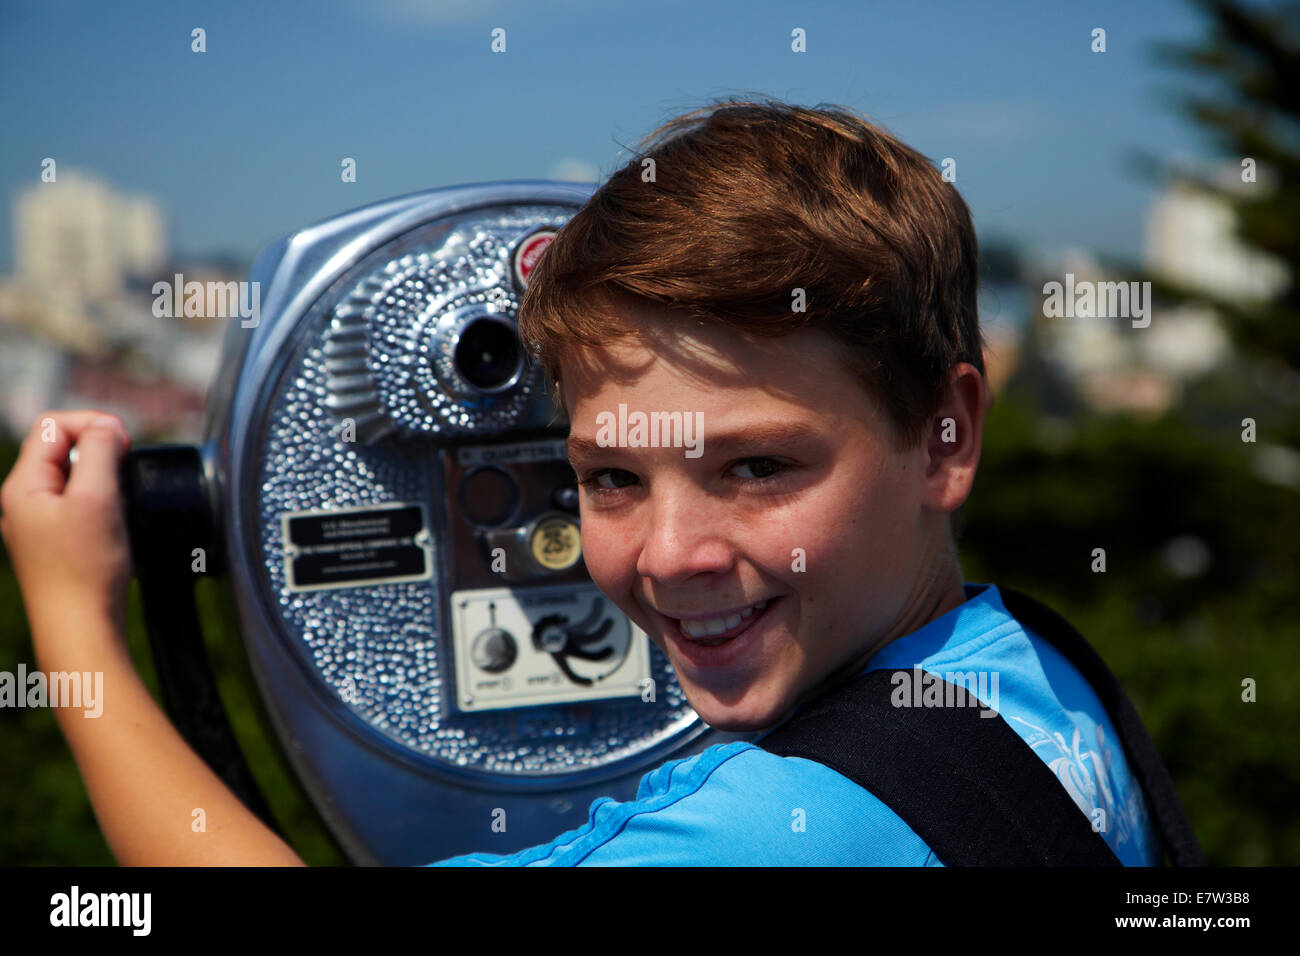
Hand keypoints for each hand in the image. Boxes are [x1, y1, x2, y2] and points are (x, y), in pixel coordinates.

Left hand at [0, 410, 133, 651]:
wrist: (82, 629)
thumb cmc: (86, 569)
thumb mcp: (98, 497)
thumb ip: (100, 452)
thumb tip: (108, 427)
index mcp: (21, 487)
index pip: (53, 426)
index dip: (93, 424)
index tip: (126, 442)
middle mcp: (22, 503)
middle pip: (62, 449)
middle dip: (100, 449)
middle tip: (129, 468)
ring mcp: (38, 525)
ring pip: (73, 478)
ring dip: (103, 477)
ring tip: (124, 498)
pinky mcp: (56, 544)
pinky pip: (79, 505)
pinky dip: (103, 502)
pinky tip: (118, 522)